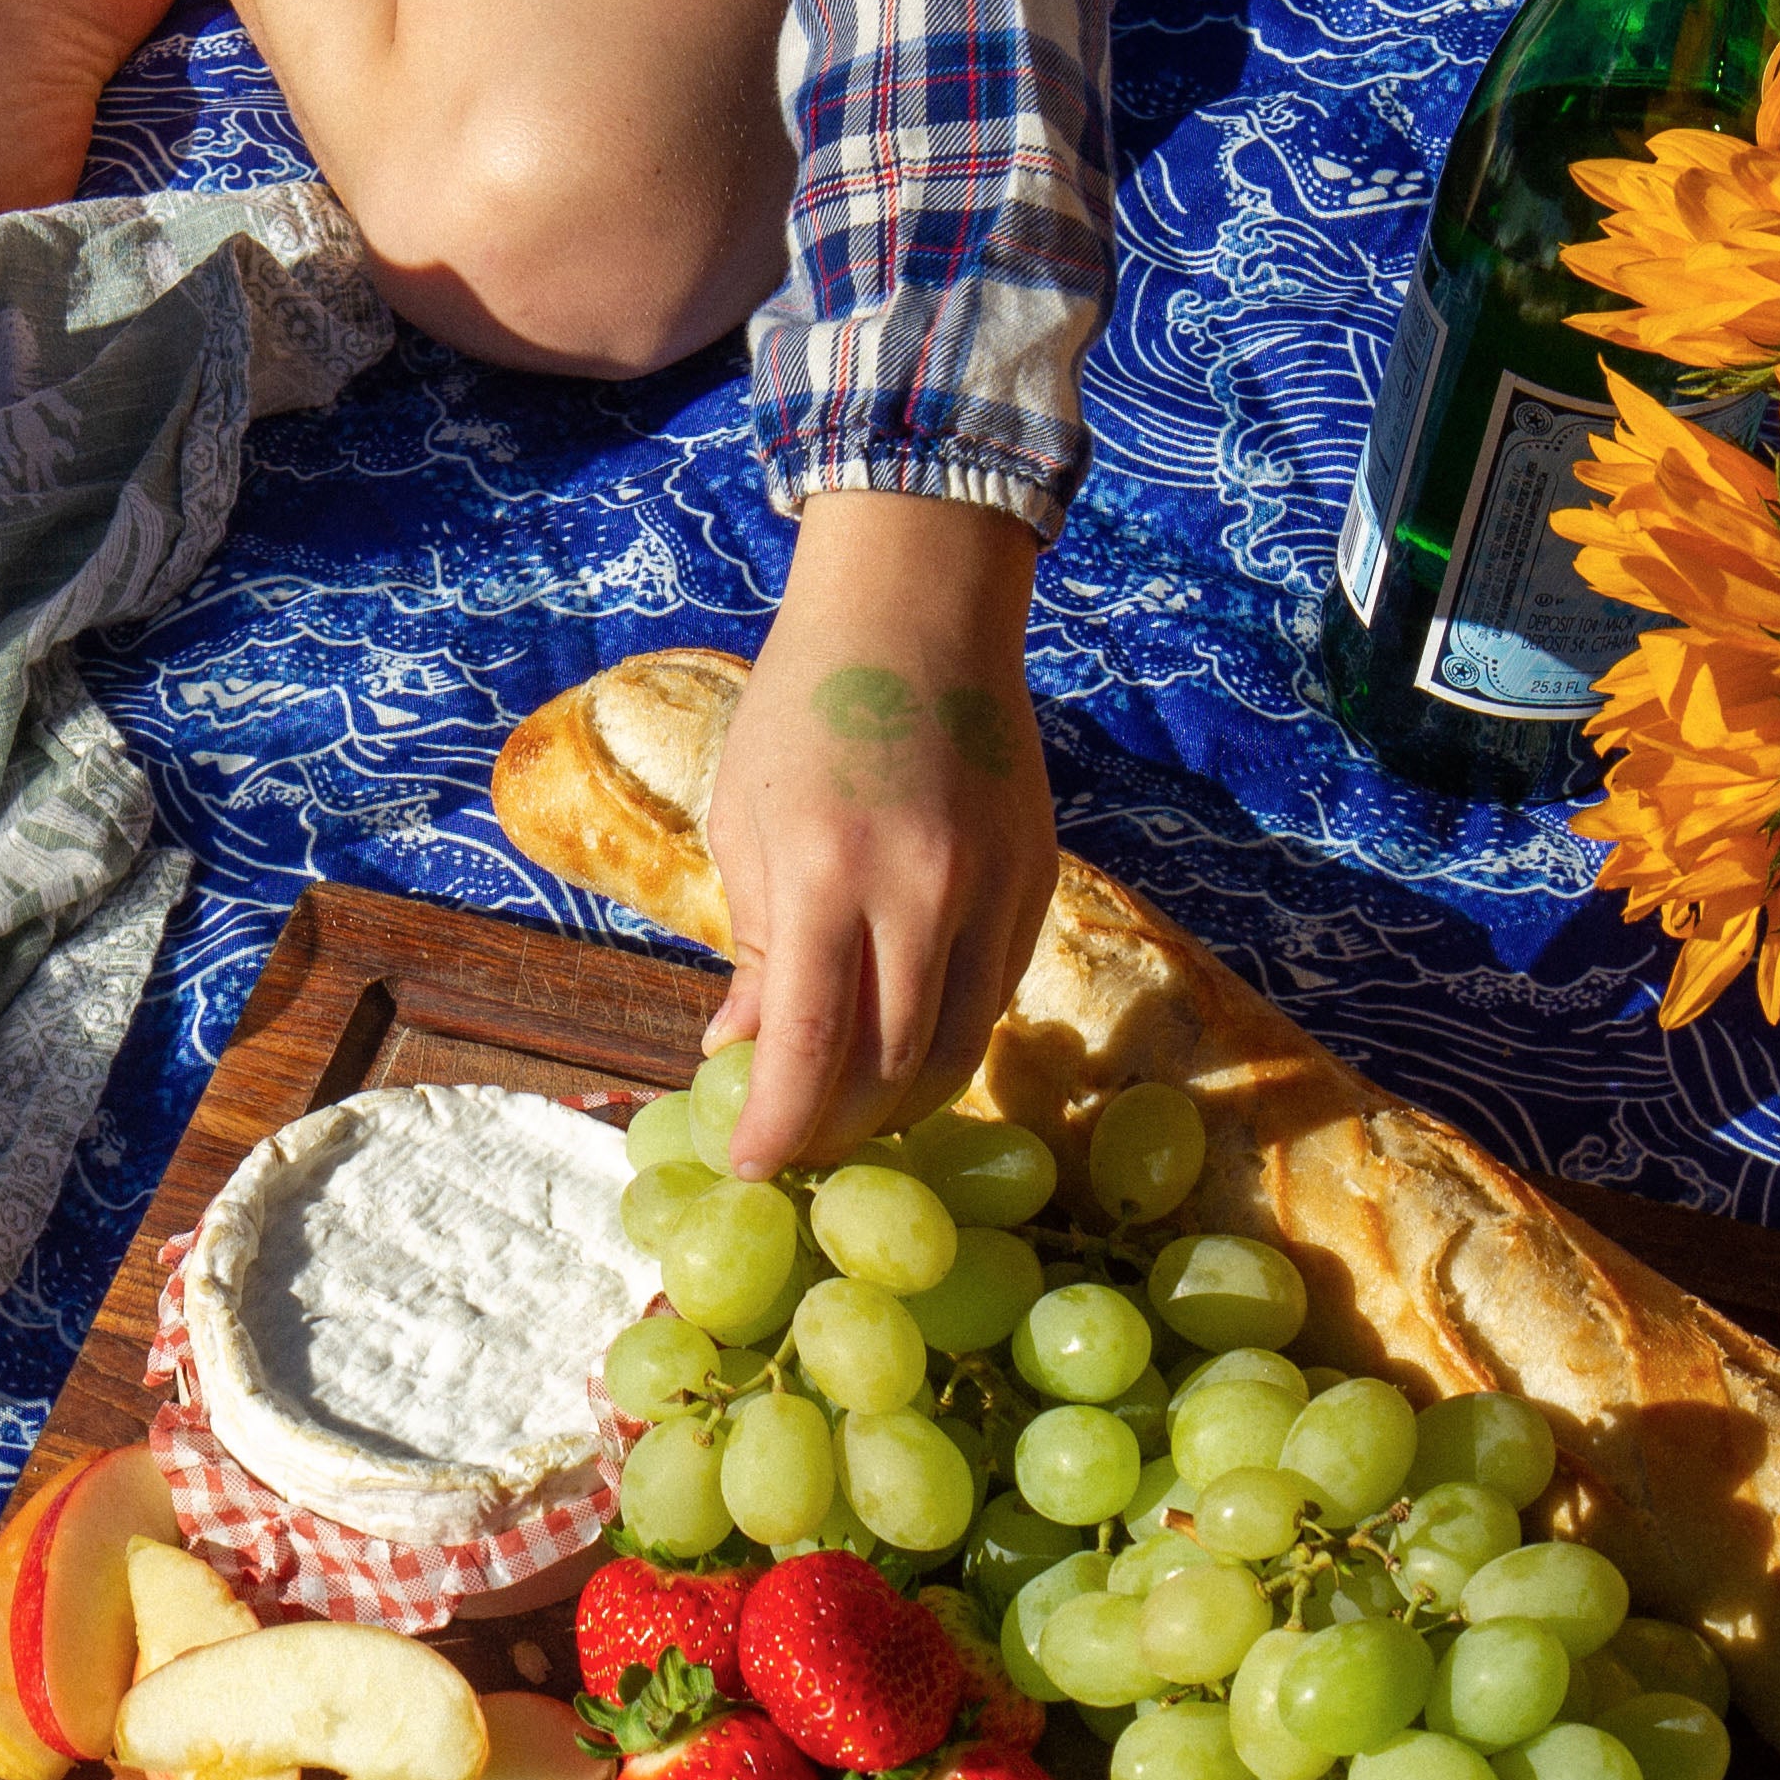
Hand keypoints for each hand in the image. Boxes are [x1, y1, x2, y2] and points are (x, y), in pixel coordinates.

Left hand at [700, 490, 1055, 1177]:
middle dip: (841, 1128)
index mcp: (828, 869)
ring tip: (850, 1116)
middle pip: (893, 1063)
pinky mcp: (1039, 878)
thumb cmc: (802, 709)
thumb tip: (740, 1055)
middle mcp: (922, 887)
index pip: (809, 1041)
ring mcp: (993, 885)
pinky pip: (994, 993)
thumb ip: (753, 948)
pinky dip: (947, 1038)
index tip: (753, 1168)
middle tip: (799, 1153)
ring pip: (959, 1043)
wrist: (915, 610)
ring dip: (902, 1099)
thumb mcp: (747, 822)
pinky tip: (904, 1046)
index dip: (781, 1124)